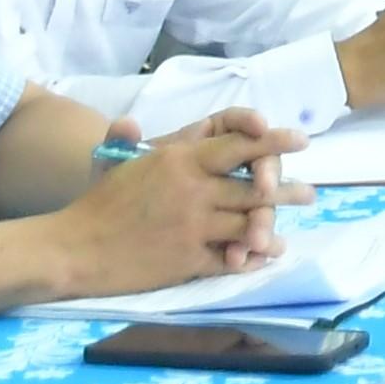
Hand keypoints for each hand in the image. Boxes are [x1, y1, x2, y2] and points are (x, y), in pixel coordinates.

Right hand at [62, 109, 304, 290]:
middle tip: (310, 193)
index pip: (238, 146)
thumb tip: (131, 122)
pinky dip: (249, 259)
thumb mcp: (113, 163)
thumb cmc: (94, 204)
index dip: (273, 141)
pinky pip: (231, 259)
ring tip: (289, 231)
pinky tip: (262, 258)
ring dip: (273, 228)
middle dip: (287, 190)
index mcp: (180, 161)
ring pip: (250, 225)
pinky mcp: (189, 260)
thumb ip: (127, 140)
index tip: (301, 140)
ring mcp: (194, 227)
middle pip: (256, 189)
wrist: (74, 249)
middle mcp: (193, 191)